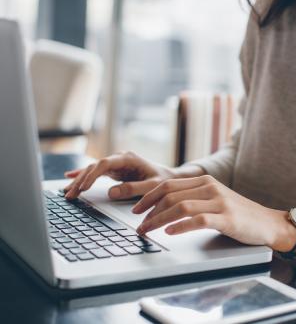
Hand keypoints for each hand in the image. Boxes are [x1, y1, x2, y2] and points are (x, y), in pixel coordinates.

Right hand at [64, 151, 201, 199]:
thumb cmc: (163, 181)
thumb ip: (134, 189)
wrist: (170, 178)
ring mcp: (116, 164)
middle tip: (70, 194)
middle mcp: (120, 158)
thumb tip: (111, 193)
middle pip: (95, 167)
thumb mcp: (152, 186)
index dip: (92, 175)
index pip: (105, 164)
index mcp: (128, 158)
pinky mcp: (115, 170)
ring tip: (67, 193)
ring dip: (79, 180)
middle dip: (81, 180)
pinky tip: (70, 178)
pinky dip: (83, 176)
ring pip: (92, 169)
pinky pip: (96, 172)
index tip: (83, 187)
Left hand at [134, 175, 295, 250]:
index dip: (148, 197)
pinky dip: (180, 226)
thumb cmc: (238, 214)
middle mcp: (210, 187)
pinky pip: (198, 220)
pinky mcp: (227, 218)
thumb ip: (194, 197)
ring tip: (147, 230)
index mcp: (205, 181)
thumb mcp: (214, 199)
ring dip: (159, 220)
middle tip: (138, 224)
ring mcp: (219, 202)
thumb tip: (164, 206)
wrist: (267, 223)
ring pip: (180, 207)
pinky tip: (169, 232)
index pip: (168, 184)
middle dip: (149, 210)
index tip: (136, 209)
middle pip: (170, 194)